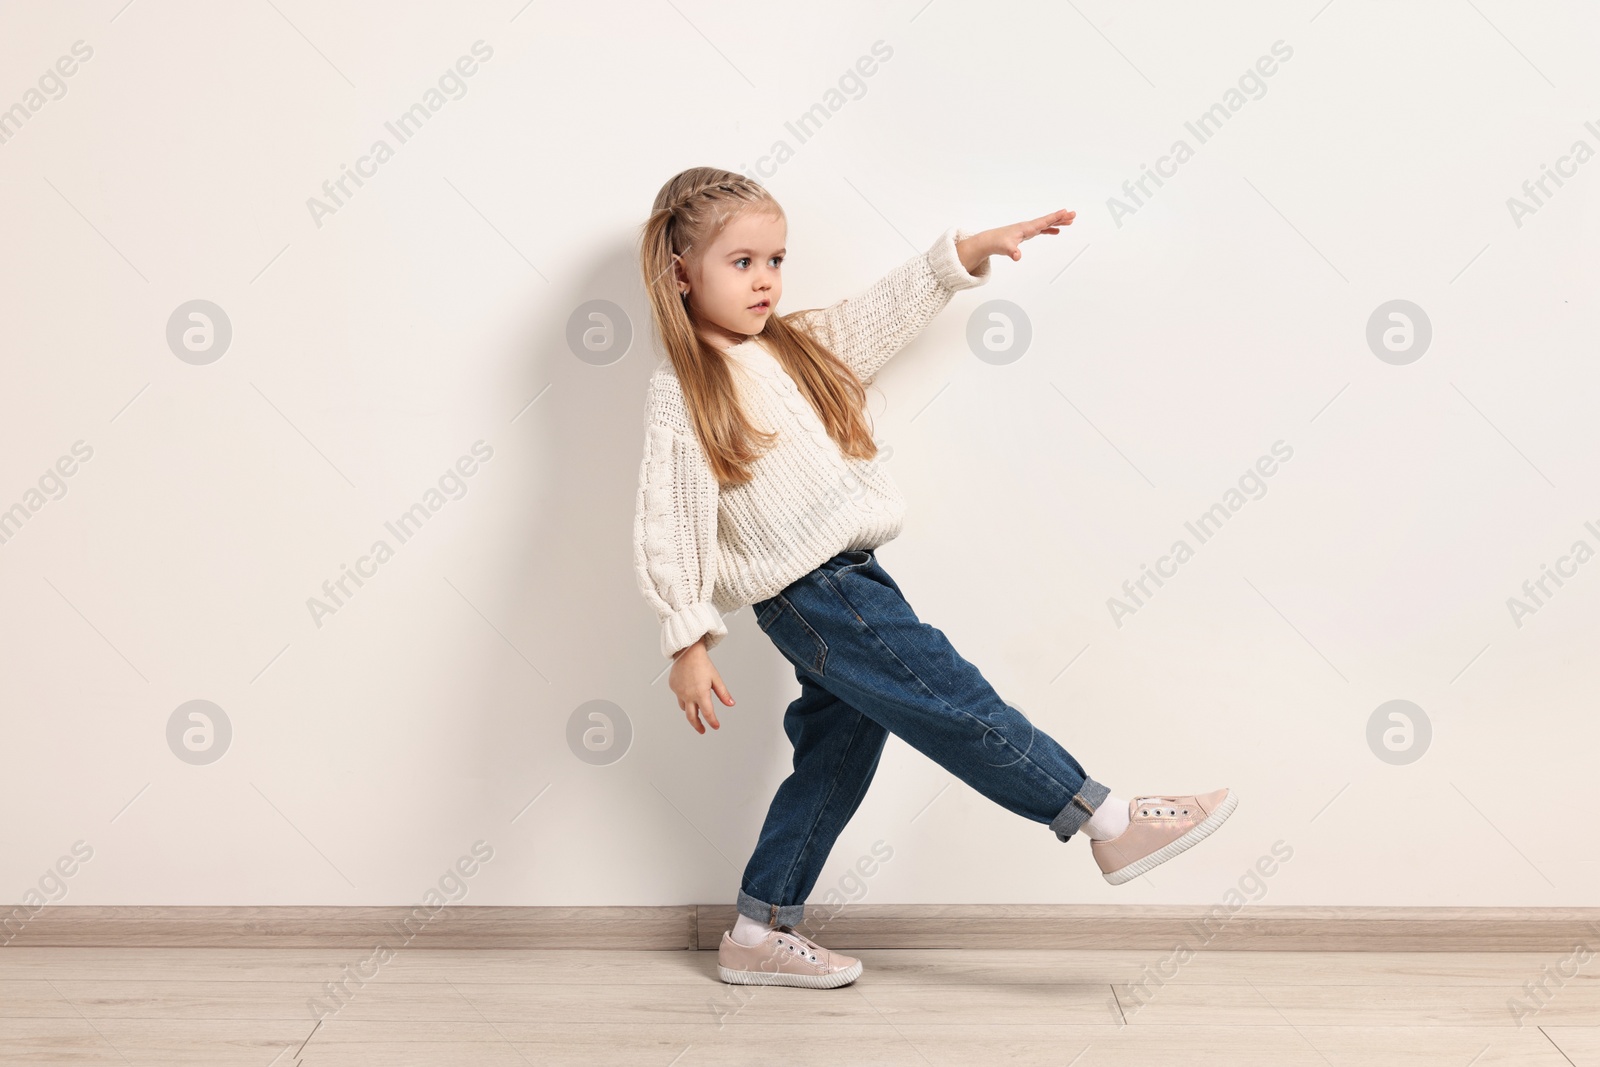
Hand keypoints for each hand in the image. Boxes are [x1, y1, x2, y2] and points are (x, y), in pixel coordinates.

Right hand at [669, 638, 733, 733]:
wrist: (687, 652)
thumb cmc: (702, 663)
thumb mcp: (716, 678)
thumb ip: (723, 693)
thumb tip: (731, 703)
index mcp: (700, 693)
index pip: (708, 713)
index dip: (712, 722)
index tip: (716, 726)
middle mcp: (688, 695)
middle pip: (692, 717)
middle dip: (697, 726)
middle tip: (702, 730)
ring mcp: (679, 692)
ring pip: (685, 707)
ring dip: (691, 711)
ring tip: (697, 711)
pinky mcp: (673, 687)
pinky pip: (679, 697)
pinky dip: (685, 698)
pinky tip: (689, 692)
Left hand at [958, 209, 1075, 271]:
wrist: (990, 241)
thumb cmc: (998, 243)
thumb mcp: (1005, 248)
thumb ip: (1012, 252)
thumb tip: (1017, 257)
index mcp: (1026, 228)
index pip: (1044, 221)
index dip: (1055, 217)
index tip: (1066, 212)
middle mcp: (1029, 226)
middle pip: (1048, 220)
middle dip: (1061, 217)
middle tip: (1074, 214)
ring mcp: (1028, 229)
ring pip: (1046, 224)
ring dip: (1058, 222)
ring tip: (1070, 221)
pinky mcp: (1027, 233)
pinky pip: (1042, 229)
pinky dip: (1050, 229)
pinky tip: (1056, 230)